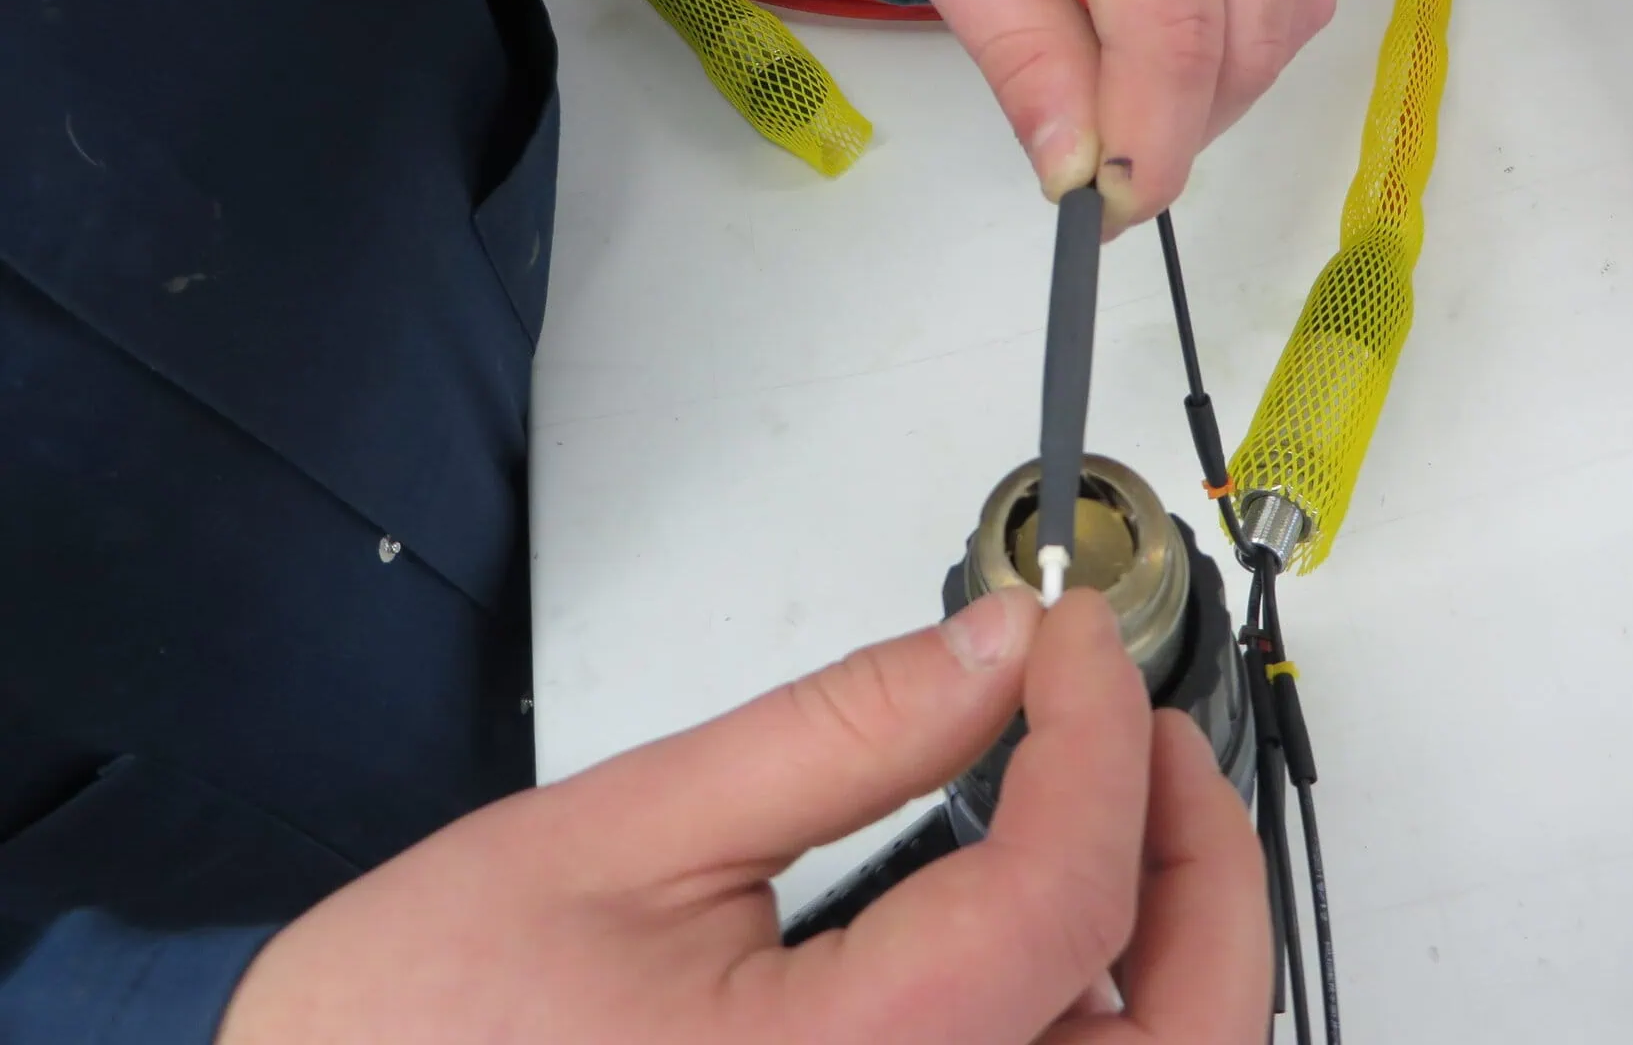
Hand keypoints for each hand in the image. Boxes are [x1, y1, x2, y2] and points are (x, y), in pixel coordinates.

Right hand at [215, 588, 1269, 1043]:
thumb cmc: (416, 1031)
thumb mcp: (625, 835)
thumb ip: (838, 733)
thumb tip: (992, 652)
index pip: (1065, 900)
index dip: (1098, 735)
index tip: (1071, 642)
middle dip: (1201, 864)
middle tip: (1148, 731)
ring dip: (1177, 947)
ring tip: (1117, 802)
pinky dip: (1102, 1018)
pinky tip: (1053, 921)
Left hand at [833, 0, 1334, 232]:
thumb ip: (1016, 47)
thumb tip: (1075, 170)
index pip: (1176, 28)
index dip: (1149, 146)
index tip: (1106, 213)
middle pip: (1249, 33)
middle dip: (1179, 126)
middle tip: (1100, 161)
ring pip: (1291, 14)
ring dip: (1215, 86)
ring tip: (1122, 80)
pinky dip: (1241, 31)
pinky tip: (1167, 24)